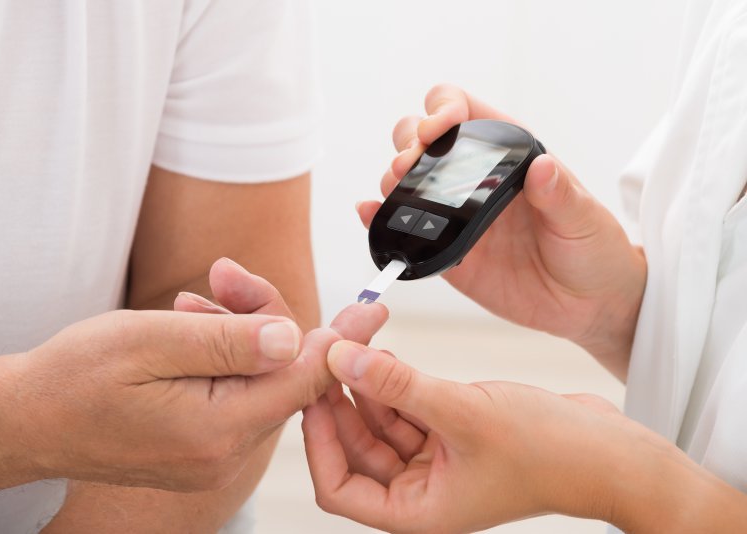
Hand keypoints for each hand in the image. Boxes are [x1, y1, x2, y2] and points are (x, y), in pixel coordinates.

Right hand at [0, 264, 387, 496]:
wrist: (27, 418)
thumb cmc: (74, 377)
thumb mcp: (149, 341)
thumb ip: (228, 341)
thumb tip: (296, 338)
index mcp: (218, 429)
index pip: (303, 380)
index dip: (341, 339)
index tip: (374, 308)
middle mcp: (225, 451)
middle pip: (281, 372)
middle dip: (263, 317)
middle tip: (224, 276)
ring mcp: (214, 453)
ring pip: (257, 377)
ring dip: (235, 330)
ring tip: (190, 304)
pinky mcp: (202, 444)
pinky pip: (234, 391)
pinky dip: (222, 354)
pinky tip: (192, 326)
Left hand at [303, 342, 728, 533]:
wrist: (608, 450)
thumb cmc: (551, 452)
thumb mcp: (463, 412)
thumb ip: (398, 387)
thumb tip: (341, 358)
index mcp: (418, 510)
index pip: (339, 488)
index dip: (318, 441)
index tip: (311, 394)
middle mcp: (422, 490)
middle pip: (356, 449)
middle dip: (339, 403)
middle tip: (326, 355)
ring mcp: (437, 462)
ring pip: (379, 424)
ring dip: (365, 387)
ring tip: (356, 346)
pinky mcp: (452, 434)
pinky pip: (406, 409)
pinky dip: (393, 384)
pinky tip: (384, 354)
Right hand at [358, 84, 645, 377]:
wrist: (588, 306)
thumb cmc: (594, 251)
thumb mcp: (584, 219)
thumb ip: (561, 195)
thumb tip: (542, 167)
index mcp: (507, 156)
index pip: (463, 111)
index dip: (442, 108)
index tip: (438, 128)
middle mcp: (474, 180)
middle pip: (421, 140)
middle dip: (407, 142)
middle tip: (410, 165)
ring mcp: (456, 215)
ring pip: (406, 180)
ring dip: (391, 178)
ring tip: (394, 188)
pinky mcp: (446, 252)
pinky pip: (406, 231)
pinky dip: (380, 219)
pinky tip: (370, 214)